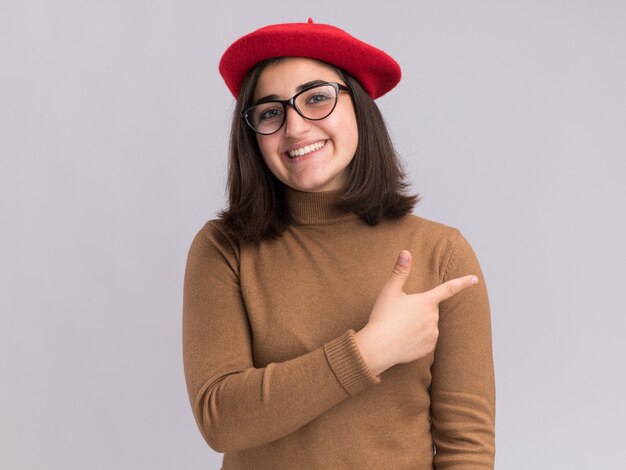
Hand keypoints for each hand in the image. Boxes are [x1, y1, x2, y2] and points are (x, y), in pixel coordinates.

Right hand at [355, 250, 477, 375]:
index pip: (448, 288)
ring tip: (399, 328)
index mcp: (426, 301)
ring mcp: (432, 334)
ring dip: (418, 324)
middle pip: (430, 309)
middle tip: (400, 315)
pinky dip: (416, 338)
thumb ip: (400, 271)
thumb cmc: (383, 317)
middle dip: (419, 309)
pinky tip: (403, 339)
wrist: (379, 347)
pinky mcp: (428, 348)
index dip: (463, 282)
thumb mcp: (390, 291)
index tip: (474, 278)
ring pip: (428, 325)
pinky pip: (426, 340)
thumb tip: (406, 252)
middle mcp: (433, 317)